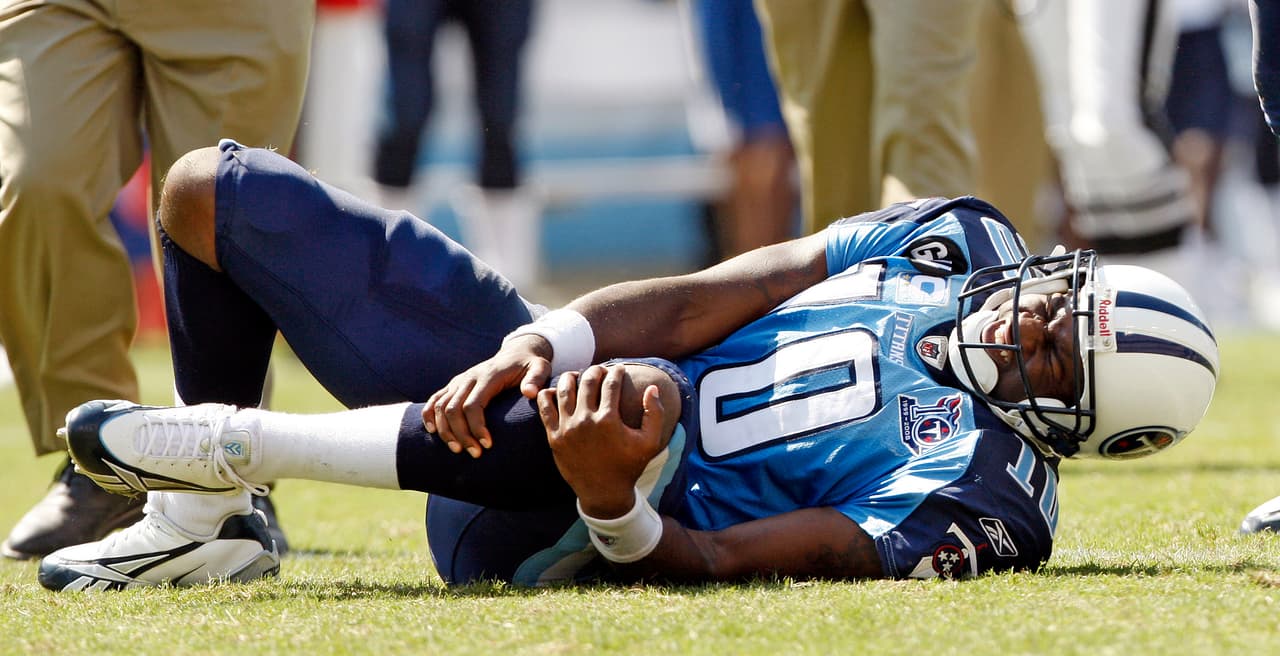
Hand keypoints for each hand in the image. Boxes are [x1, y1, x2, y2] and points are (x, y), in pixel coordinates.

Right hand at [423, 334, 552, 457]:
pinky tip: (433, 432)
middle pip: (453, 409)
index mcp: (488, 376)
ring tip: (458, 450)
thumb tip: (529, 393)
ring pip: (440, 407)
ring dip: (445, 431)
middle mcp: (468, 378)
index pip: (473, 405)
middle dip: (461, 434)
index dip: (476, 427)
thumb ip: (536, 379)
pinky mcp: (453, 385)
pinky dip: (429, 416)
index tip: (487, 445)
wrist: (515, 353)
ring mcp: (459, 381)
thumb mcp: (540, 367)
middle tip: (475, 453)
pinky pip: (434, 400)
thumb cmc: (529, 365)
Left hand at [539, 364, 666, 517]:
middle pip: (587, 381)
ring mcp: (567, 428)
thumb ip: (655, 414)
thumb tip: (652, 388)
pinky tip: (558, 391)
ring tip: (579, 376)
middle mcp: (585, 421)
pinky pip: (545, 406)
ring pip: (564, 388)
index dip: (616, 371)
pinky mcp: (554, 436)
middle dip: (595, 370)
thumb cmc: (629, 466)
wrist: (603, 493)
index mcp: (609, 420)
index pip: (611, 383)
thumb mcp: (651, 442)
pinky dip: (548, 393)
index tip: (618, 369)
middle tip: (599, 371)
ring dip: (572, 376)